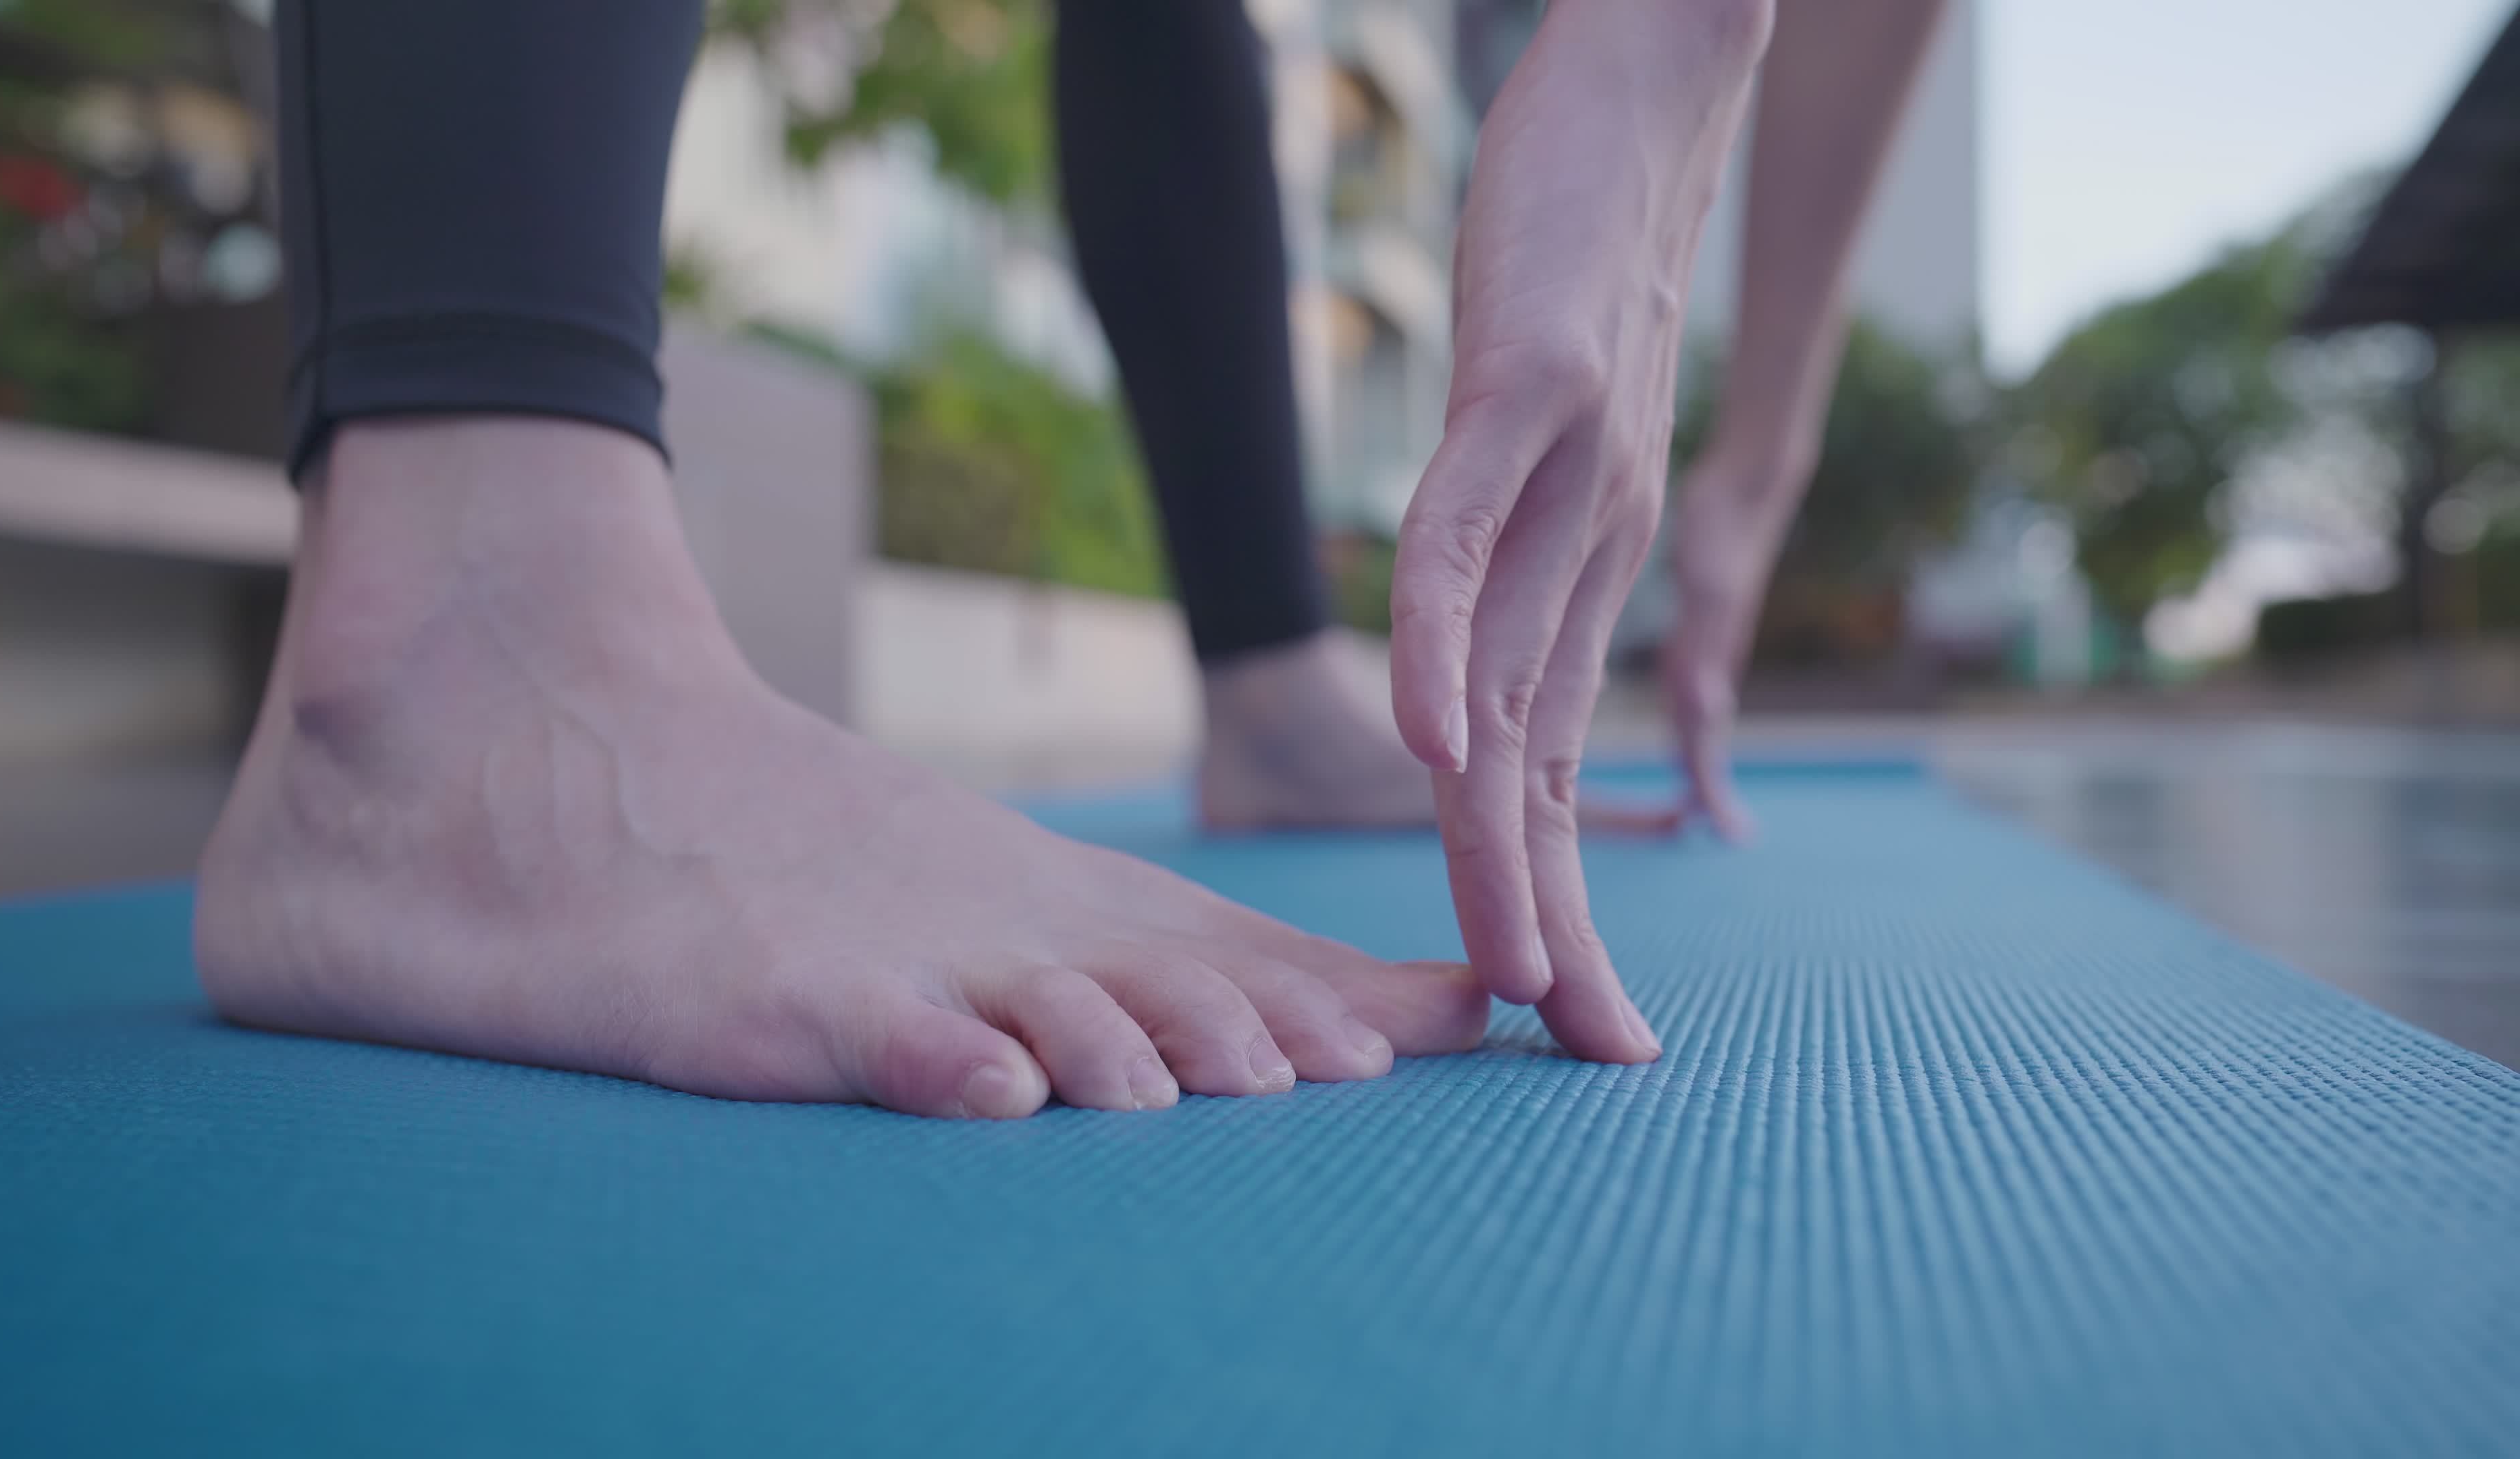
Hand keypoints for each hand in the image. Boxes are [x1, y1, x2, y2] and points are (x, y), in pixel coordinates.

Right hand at [1388, 0, 1766, 1062]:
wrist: (1644, 97)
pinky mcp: (1533, 374)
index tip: (1567, 1017)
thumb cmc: (1579, 273)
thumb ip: (1509, 552)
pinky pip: (1469, 524)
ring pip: (1514, 669)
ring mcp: (1569, 461)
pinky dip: (1439, 635)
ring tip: (1509, 958)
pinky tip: (1429, 739)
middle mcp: (1592, 540)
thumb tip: (1455, 666)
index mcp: (1586, 570)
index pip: (1553, 761)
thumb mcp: (1549, 447)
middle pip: (1545, 754)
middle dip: (1552, 907)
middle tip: (1573, 1043)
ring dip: (1504, 825)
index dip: (1556, 891)